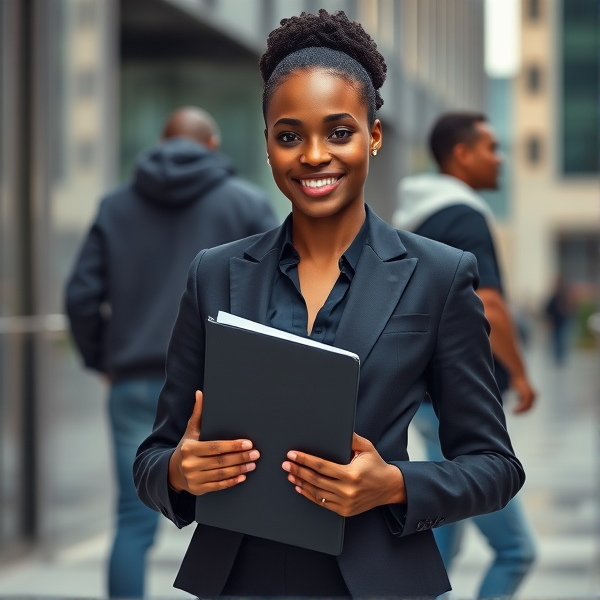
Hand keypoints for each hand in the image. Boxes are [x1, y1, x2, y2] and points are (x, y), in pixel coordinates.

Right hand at [168, 390, 259, 494]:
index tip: (248, 443)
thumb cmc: (187, 448)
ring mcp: (194, 478)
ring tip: (253, 464)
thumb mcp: (190, 431)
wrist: (173, 472)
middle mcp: (190, 464)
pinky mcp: (198, 490)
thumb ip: (198, 413)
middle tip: (256, 454)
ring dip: (239, 469)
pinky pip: (218, 486)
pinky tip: (242, 476)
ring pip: (221, 474)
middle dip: (240, 457)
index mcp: (190, 448)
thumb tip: (200, 393)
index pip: (215, 447)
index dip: (233, 445)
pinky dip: (231, 481)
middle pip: (220, 461)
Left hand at [282, 433, 405, 516]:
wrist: (389, 488)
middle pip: (315, 479)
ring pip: (316, 492)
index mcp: (352, 474)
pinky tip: (300, 487)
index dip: (304, 460)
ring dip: (300, 482)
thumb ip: (351, 438)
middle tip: (286, 464)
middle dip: (298, 470)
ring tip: (290, 474)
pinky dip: (309, 494)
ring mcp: (345, 503)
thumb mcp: (366, 447)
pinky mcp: (344, 510)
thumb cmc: (376, 465)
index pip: (321, 466)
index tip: (292, 455)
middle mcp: (348, 490)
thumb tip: (336, 428)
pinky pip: (322, 503)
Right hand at [510, 374, 535, 413]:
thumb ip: (521, 395)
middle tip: (514, 414)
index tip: (517, 411)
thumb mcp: (520, 389)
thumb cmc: (517, 380)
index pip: (530, 406)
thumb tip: (519, 400)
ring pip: (526, 407)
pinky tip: (514, 409)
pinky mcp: (527, 395)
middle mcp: (534, 396)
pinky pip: (523, 405)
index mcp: (533, 395)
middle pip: (529, 408)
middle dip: (522, 412)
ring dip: (520, 411)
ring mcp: (531, 396)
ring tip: (513, 412)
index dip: (524, 410)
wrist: (518, 374)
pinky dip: (519, 408)